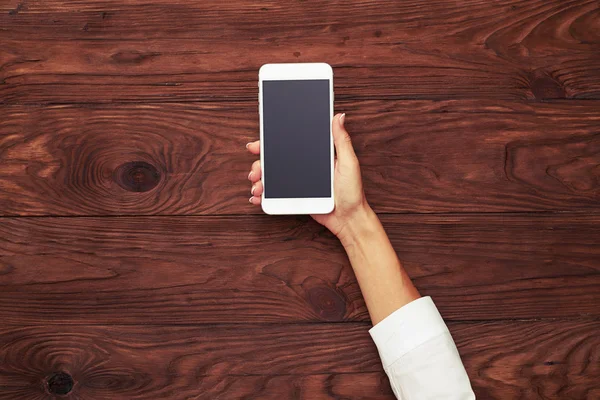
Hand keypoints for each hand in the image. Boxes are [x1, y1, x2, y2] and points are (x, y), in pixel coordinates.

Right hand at [246, 113, 370, 239]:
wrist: (349, 218)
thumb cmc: (353, 192)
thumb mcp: (349, 162)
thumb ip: (341, 140)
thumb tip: (338, 116)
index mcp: (315, 155)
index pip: (289, 144)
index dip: (271, 142)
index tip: (258, 144)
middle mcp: (304, 167)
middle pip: (275, 160)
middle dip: (260, 163)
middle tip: (256, 170)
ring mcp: (297, 182)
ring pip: (271, 177)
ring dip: (259, 180)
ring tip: (258, 186)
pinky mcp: (295, 197)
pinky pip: (275, 195)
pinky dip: (264, 196)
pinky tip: (258, 197)